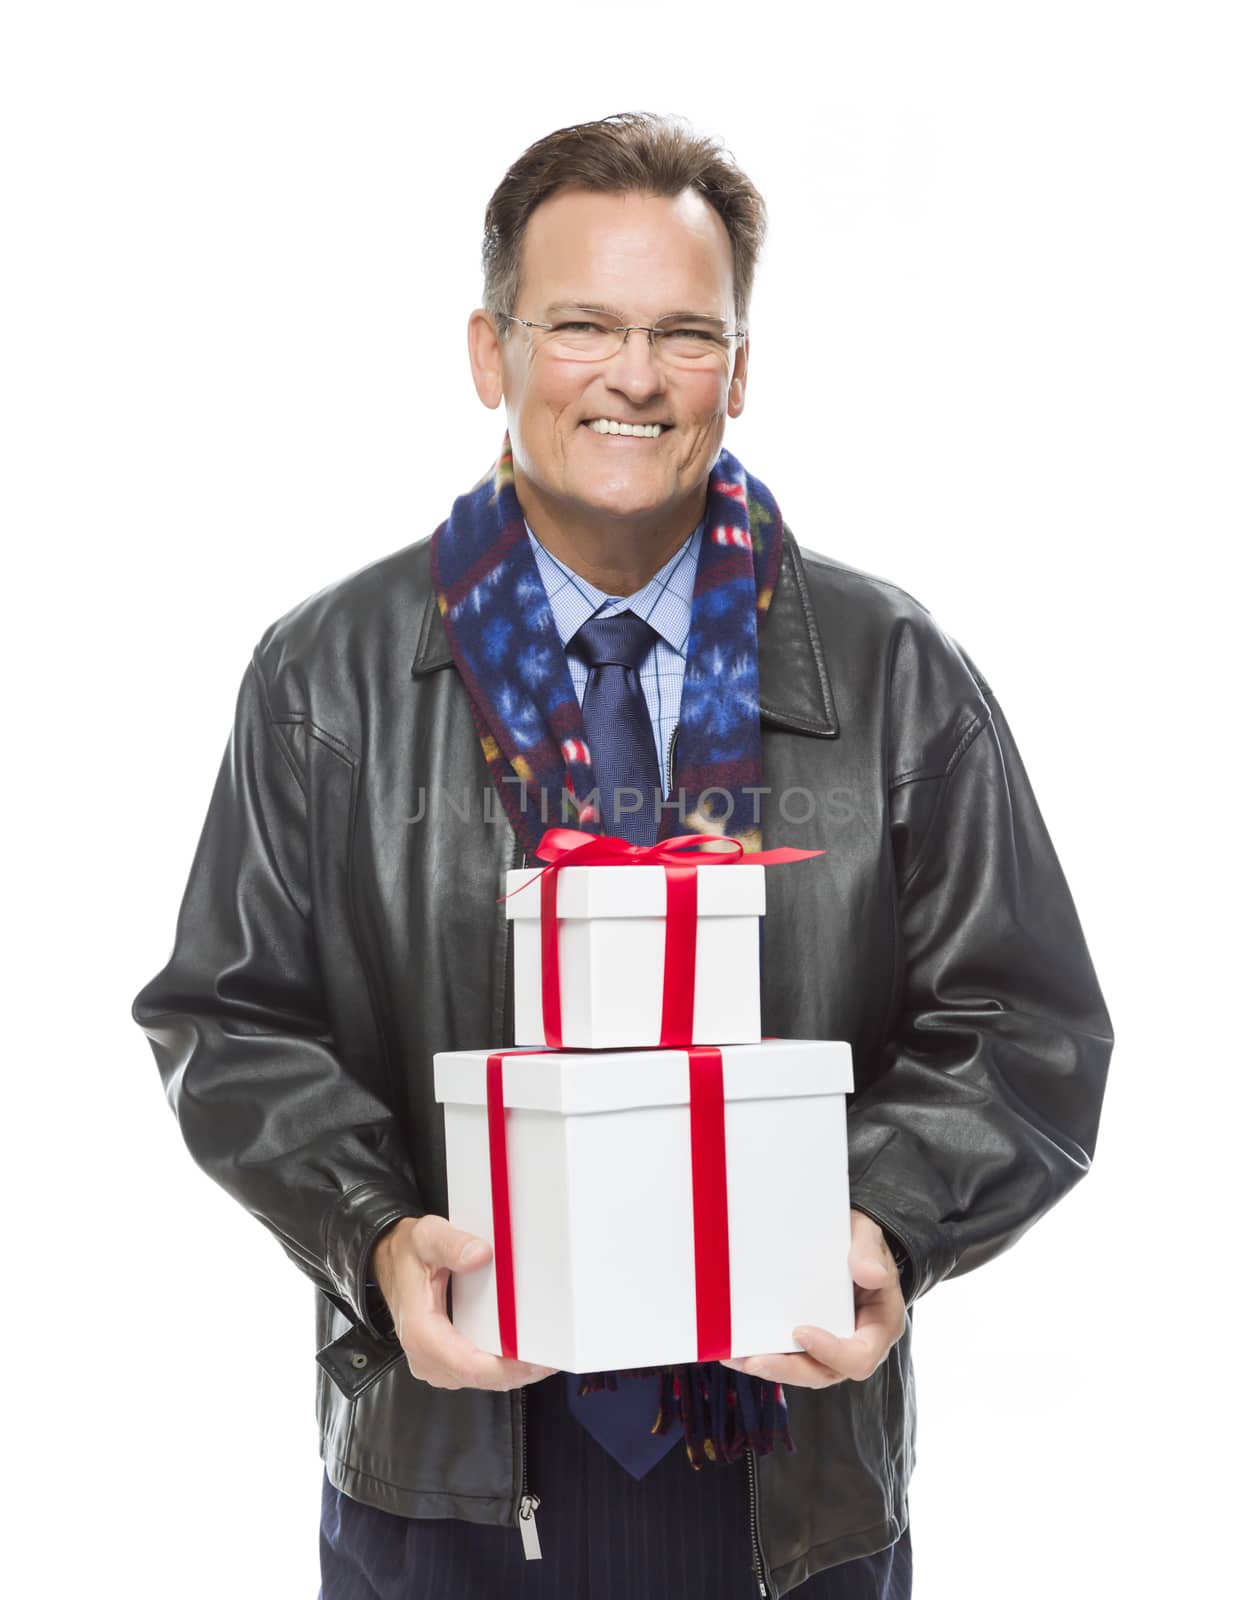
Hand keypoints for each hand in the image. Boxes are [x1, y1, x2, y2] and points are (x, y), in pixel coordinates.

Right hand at [372, 1215, 559, 1391]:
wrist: (389, 1260)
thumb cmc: (408, 1252)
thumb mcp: (427, 1236)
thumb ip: (452, 1244)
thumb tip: (479, 1254)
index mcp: (421, 1332)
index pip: (468, 1365)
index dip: (506, 1368)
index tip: (537, 1360)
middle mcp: (426, 1356)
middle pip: (480, 1377)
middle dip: (518, 1372)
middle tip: (554, 1358)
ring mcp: (435, 1362)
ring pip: (481, 1379)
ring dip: (513, 1372)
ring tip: (546, 1355)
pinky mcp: (444, 1359)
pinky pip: (477, 1372)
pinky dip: (502, 1367)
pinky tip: (524, 1354)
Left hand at [719, 1208, 906, 1389]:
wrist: (848, 1240)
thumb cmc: (861, 1241)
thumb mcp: (869, 1237)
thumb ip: (869, 1252)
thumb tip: (871, 1274)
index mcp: (879, 1327)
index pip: (859, 1357)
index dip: (832, 1353)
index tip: (801, 1332)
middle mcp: (855, 1345)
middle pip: (824, 1373)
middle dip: (788, 1369)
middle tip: (755, 1360)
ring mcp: (829, 1346)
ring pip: (801, 1370)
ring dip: (768, 1366)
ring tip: (736, 1358)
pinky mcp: (807, 1341)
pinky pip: (788, 1355)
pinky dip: (762, 1354)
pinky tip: (733, 1350)